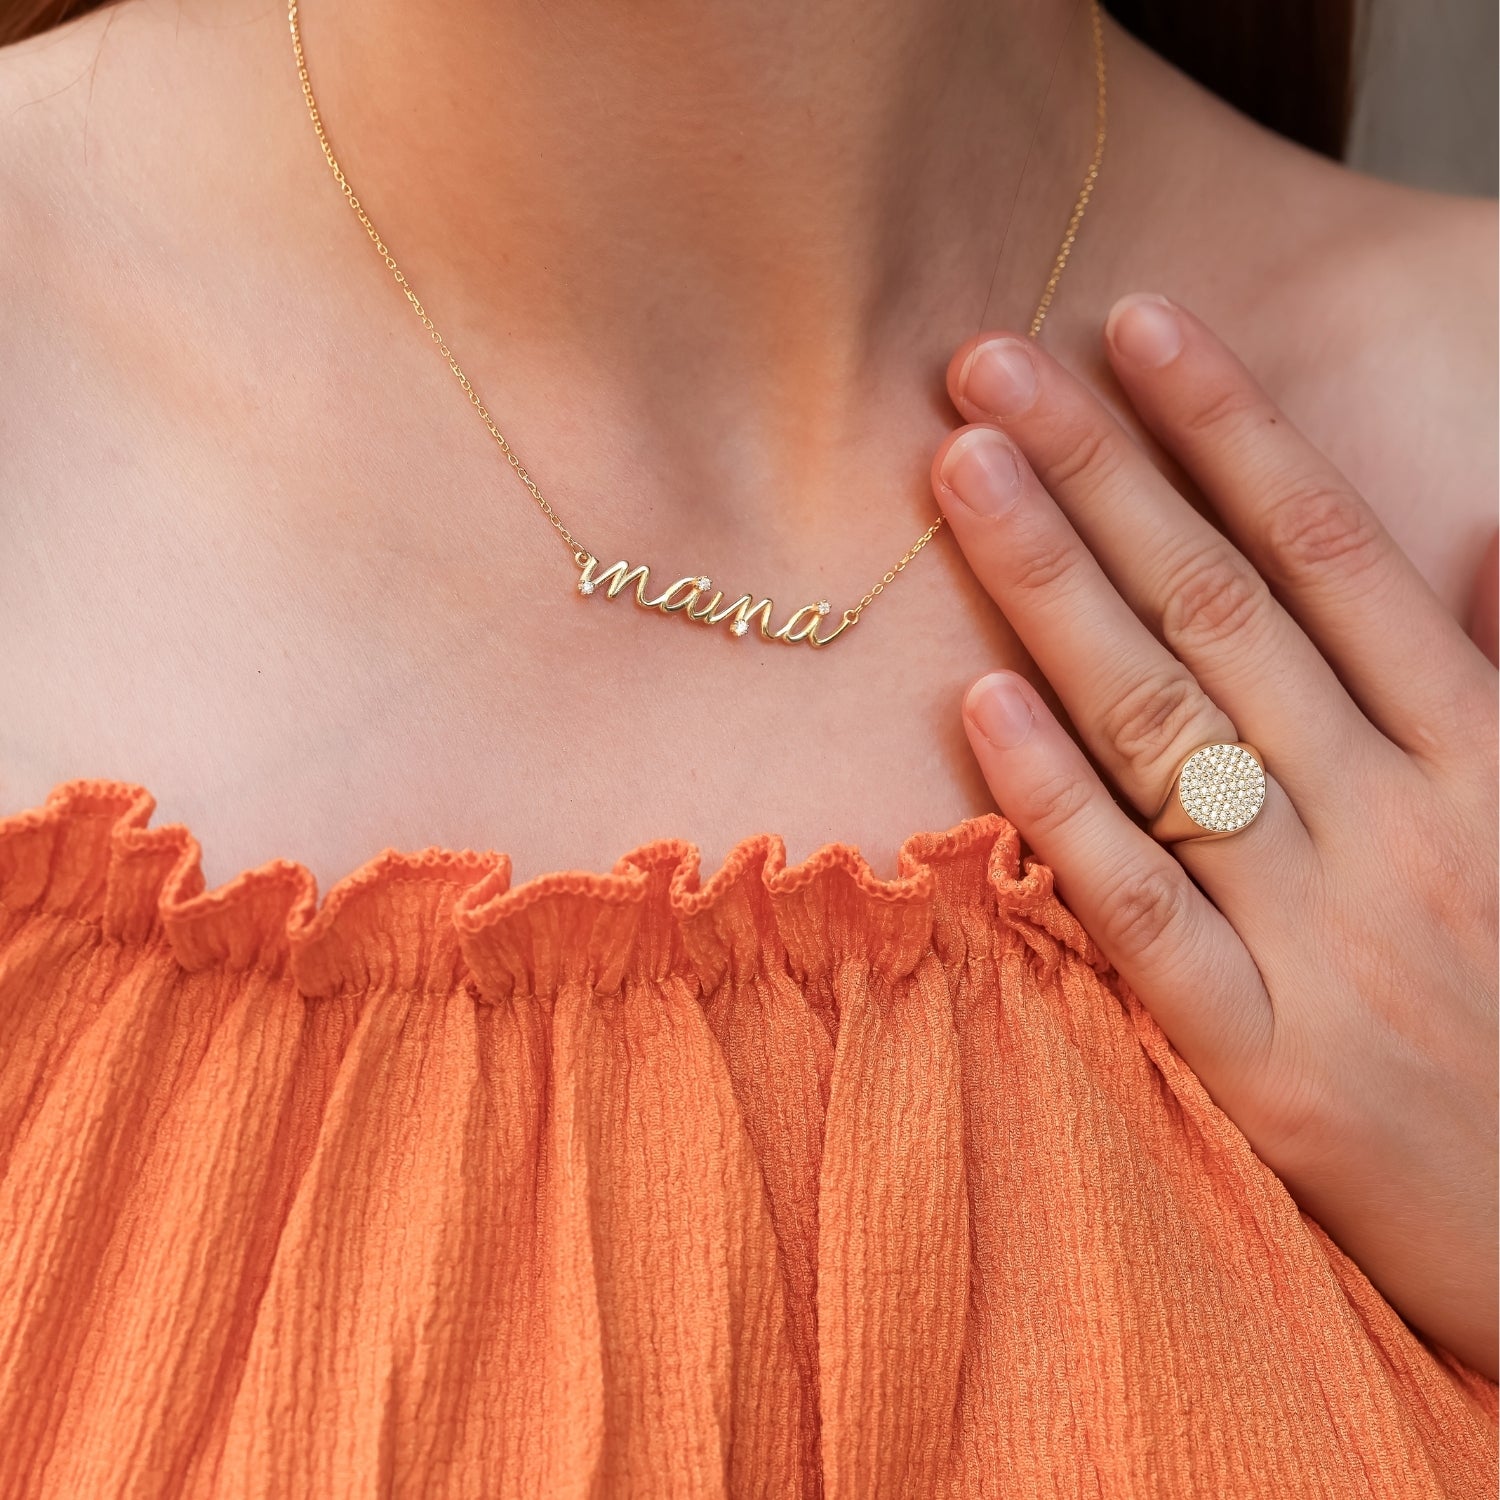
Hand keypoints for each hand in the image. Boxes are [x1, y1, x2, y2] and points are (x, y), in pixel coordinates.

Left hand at [930, 293, 1498, 1377]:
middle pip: (1219, 608)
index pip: (1330, 549)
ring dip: (1055, 586)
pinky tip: (978, 698)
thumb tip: (1489, 537)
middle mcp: (1395, 819)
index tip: (1135, 321)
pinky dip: (1057, 801)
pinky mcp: (1258, 1056)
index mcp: (1484, 752)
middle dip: (1100, 469)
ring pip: (1164, 726)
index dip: (1229, 423)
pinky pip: (1140, 906)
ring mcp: (1322, 935)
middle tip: (987, 362)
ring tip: (960, 469)